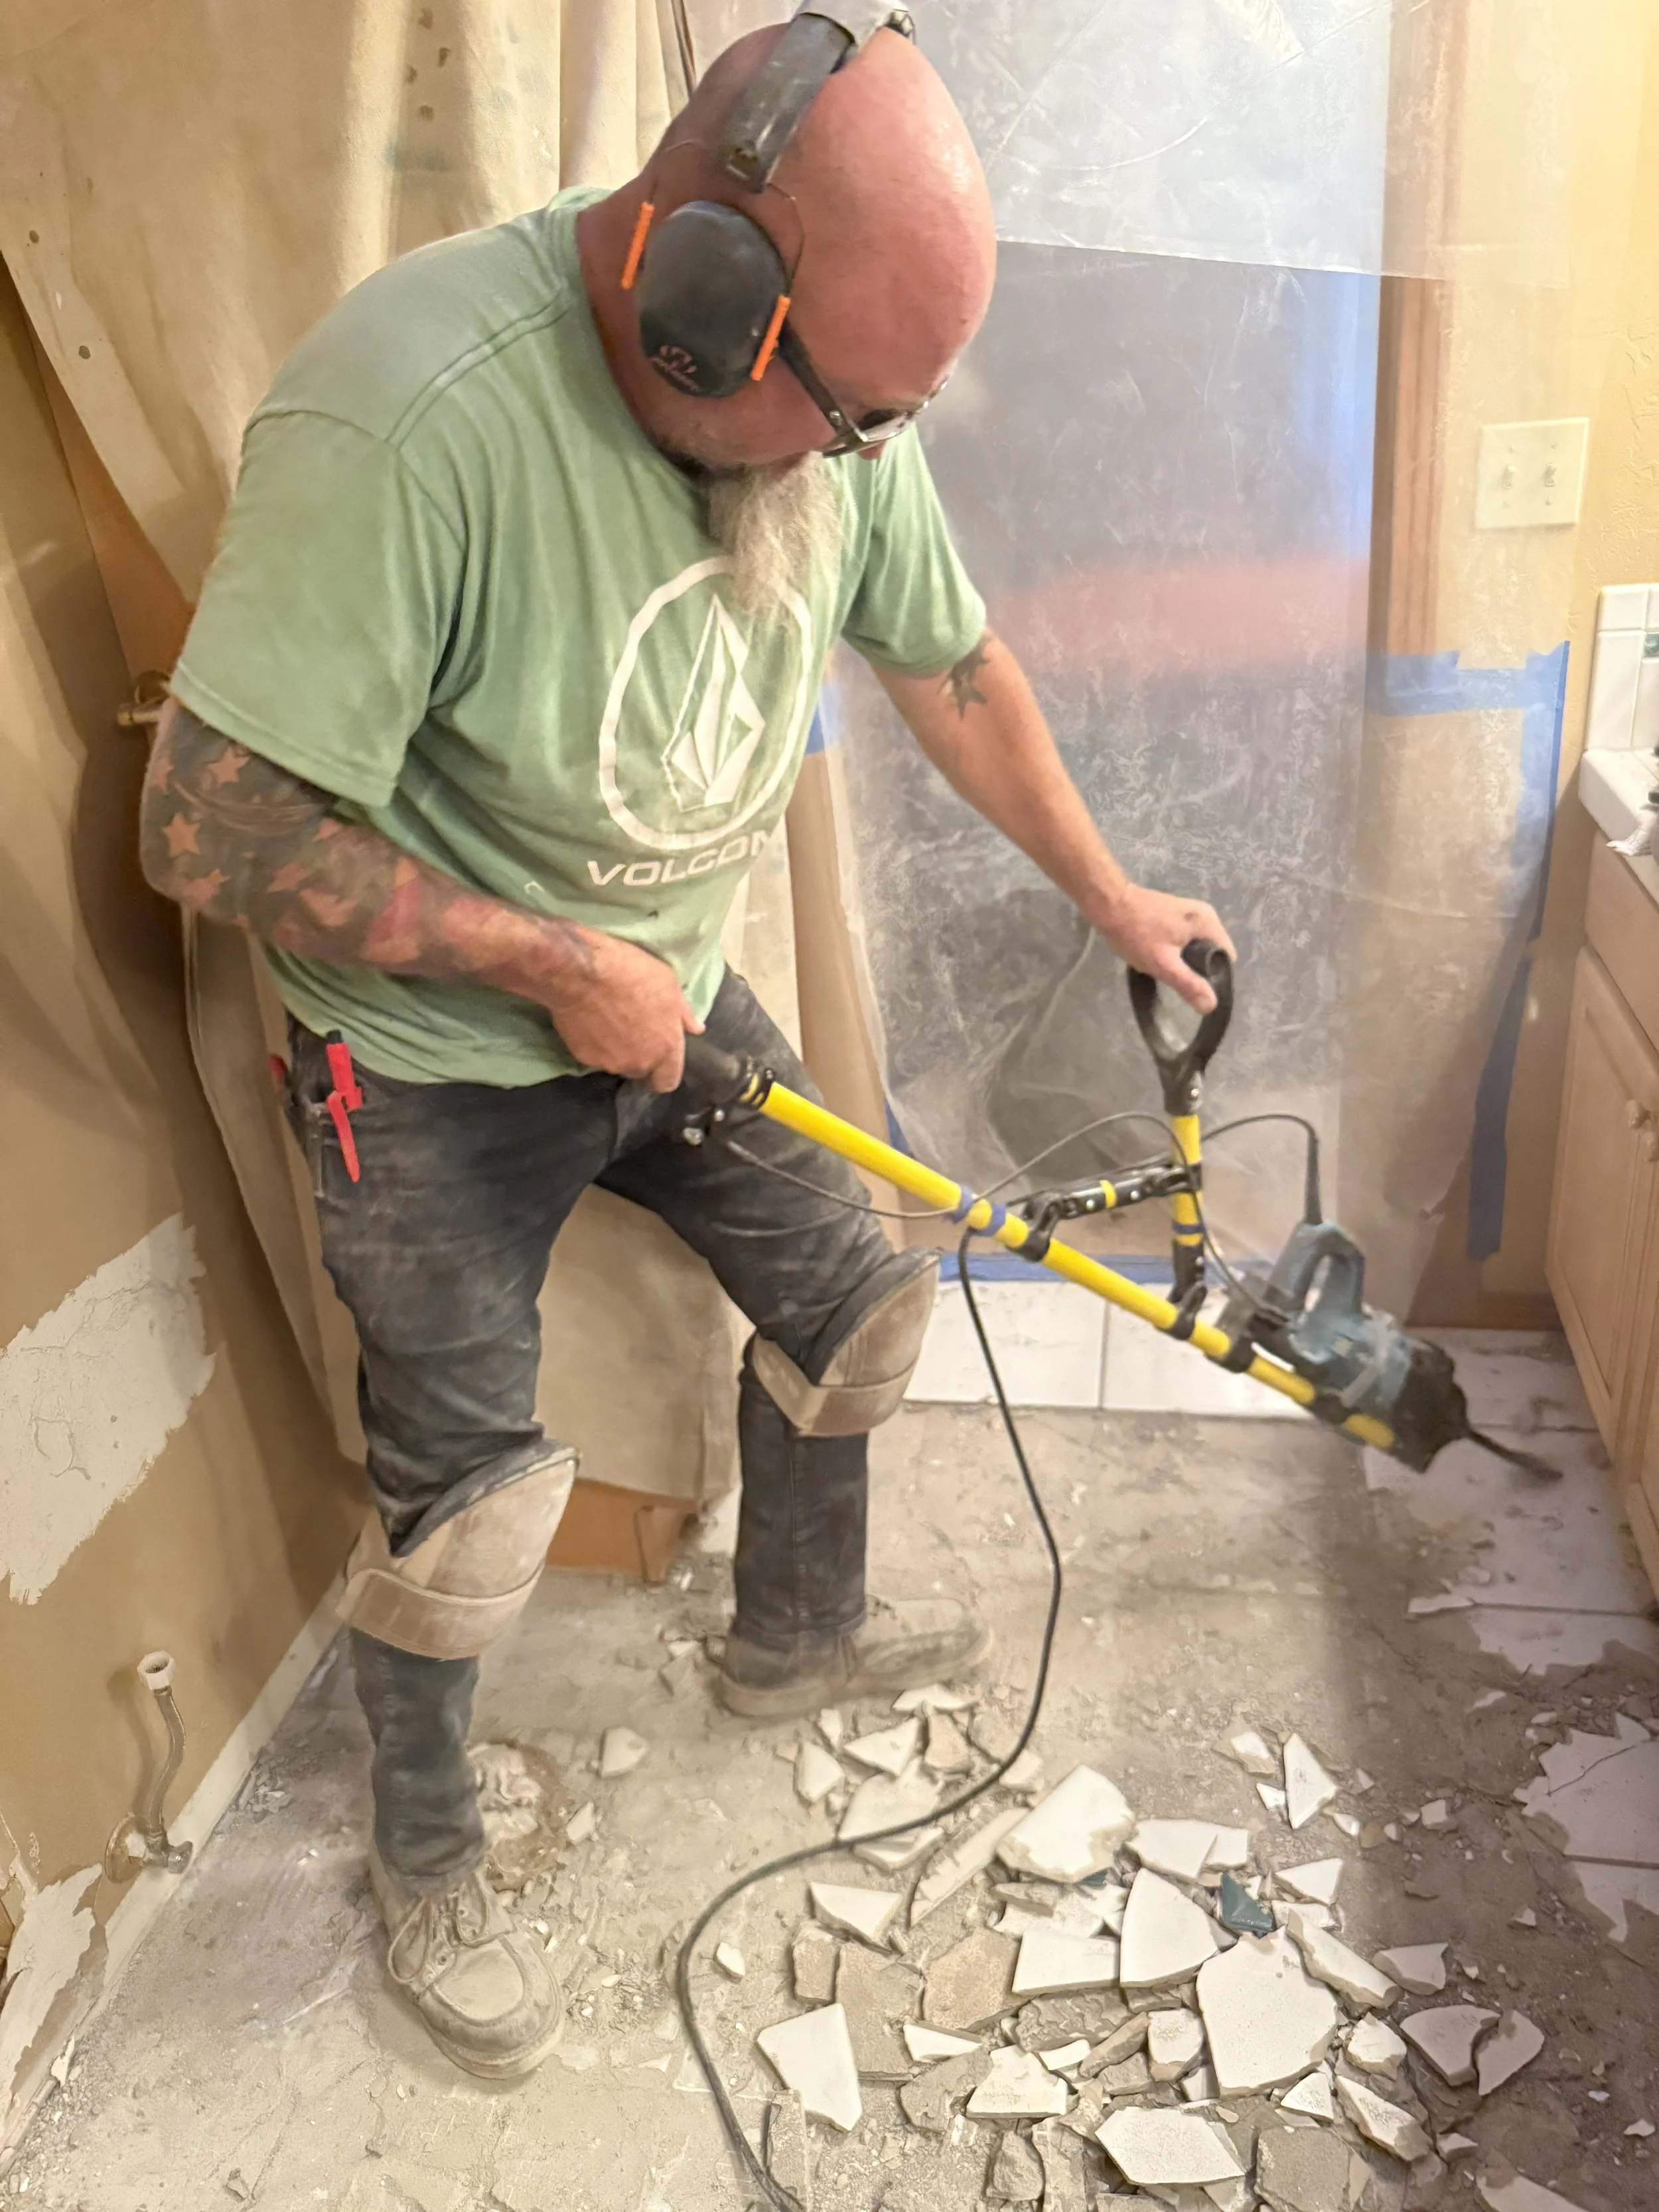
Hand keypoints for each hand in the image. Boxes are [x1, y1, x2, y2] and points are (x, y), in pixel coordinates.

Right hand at [538, 929, 702, 1091]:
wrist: (581, 971)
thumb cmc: (631, 972)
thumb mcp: (669, 983)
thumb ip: (684, 1013)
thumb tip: (696, 1030)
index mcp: (666, 1048)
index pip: (668, 1082)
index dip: (664, 1072)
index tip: (659, 1057)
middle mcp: (639, 1063)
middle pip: (640, 1070)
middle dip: (638, 1055)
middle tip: (631, 1027)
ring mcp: (609, 1062)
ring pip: (616, 1063)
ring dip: (616, 1049)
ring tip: (608, 1021)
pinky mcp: (583, 1057)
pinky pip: (593, 1055)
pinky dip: (593, 1043)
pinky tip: (590, 1021)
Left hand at [1094, 883, 1236, 1013]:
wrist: (1108, 904)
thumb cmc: (1136, 933)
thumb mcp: (1163, 964)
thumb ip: (1188, 984)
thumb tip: (1211, 1005)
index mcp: (1209, 923)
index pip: (1226, 958)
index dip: (1216, 976)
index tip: (1197, 988)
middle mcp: (1206, 914)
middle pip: (1213, 952)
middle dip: (1199, 969)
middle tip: (1177, 978)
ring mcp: (1191, 912)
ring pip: (1198, 947)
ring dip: (1186, 961)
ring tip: (1167, 968)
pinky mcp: (1176, 914)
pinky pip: (1187, 940)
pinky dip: (1178, 951)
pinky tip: (1161, 956)